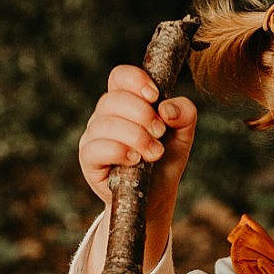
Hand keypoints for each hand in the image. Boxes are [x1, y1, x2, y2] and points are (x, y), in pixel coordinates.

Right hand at [79, 63, 197, 241]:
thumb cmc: (165, 160)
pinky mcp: (89, 161)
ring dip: (135, 136)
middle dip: (142, 114)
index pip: (120, 76)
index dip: (135, 80)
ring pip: (105, 123)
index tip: (155, 96)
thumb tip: (166, 109)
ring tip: (154, 153)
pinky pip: (96, 148)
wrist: (157, 197)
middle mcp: (105, 115)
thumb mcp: (183, 134)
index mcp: (125, 101)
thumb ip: (184, 113)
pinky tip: (135, 160)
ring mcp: (93, 136)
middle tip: (159, 133)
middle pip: (113, 99)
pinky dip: (118, 151)